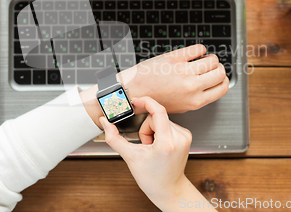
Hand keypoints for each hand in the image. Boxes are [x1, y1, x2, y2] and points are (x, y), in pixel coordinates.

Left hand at [80, 44, 228, 129]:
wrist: (134, 91)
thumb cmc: (155, 98)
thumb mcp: (181, 105)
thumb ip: (198, 97)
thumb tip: (211, 84)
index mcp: (196, 101)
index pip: (224, 87)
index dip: (223, 80)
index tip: (218, 76)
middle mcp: (192, 86)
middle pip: (221, 72)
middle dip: (218, 68)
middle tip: (210, 67)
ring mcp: (184, 71)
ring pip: (213, 59)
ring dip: (210, 57)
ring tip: (202, 59)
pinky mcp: (175, 58)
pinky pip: (199, 48)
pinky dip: (200, 49)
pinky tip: (194, 52)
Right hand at [100, 96, 215, 210]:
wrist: (168, 189)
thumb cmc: (152, 178)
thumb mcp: (130, 157)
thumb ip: (114, 138)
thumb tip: (105, 122)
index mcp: (167, 143)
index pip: (158, 111)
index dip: (145, 102)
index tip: (136, 101)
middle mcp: (179, 138)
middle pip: (156, 117)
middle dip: (146, 128)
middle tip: (145, 145)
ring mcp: (184, 136)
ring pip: (161, 119)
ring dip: (153, 130)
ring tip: (153, 148)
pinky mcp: (186, 136)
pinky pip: (168, 124)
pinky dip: (160, 132)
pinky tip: (159, 146)